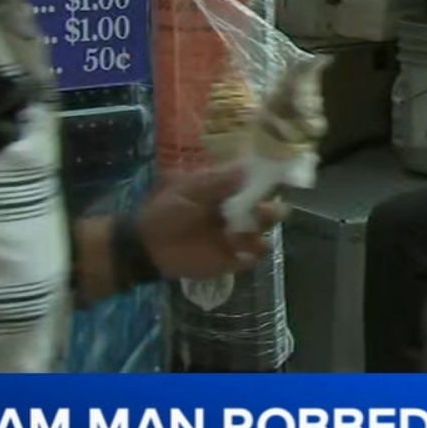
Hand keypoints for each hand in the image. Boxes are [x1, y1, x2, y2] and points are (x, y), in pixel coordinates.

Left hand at [136, 163, 284, 277]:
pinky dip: (253, 253)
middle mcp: (237, 211)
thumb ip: (217, 181)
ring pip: (267, 231)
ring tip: (242, 233)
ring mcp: (237, 235)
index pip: (257, 183)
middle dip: (272, 208)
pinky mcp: (233, 259)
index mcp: (227, 191)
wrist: (146, 247)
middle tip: (263, 210)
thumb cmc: (164, 212)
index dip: (270, 180)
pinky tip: (239, 250)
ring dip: (262, 230)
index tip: (279, 176)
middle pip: (269, 207)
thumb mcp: (186, 190)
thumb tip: (247, 168)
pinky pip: (255, 257)